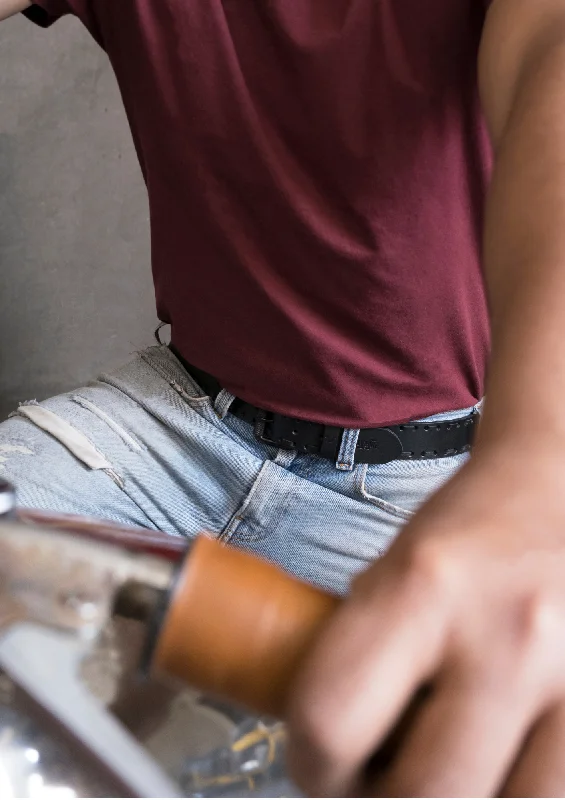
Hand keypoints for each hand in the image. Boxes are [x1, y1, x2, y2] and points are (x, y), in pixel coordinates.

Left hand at [287, 444, 564, 796]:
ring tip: (445, 759)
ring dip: (458, 799)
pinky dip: (515, 789)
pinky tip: (498, 752)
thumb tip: (324, 752)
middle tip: (379, 773)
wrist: (557, 487)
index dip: (311, 763)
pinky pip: (552, 793)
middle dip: (382, 796)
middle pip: (421, 794)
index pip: (330, 722)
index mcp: (422, 585)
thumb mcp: (391, 572)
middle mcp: (506, 632)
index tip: (318, 764)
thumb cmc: (467, 533)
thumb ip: (359, 659)